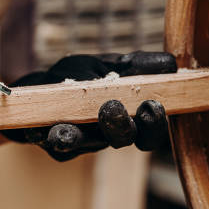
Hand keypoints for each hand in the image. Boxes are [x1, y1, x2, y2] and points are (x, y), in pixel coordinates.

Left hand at [1, 51, 176, 161]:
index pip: (151, 129)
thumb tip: (169, 63)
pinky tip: (52, 129)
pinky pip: (58, 143)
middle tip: (115, 106)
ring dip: (86, 131)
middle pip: (123, 139)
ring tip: (85, 115)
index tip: (153, 104)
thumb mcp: (106, 64)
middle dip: (122, 126)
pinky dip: (55, 135)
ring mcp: (83, 141)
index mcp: (129, 116)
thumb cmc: (78, 77)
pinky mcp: (57, 146)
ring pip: (89, 142)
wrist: (39, 88)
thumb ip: (134, 65)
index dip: (156, 123)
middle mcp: (109, 134)